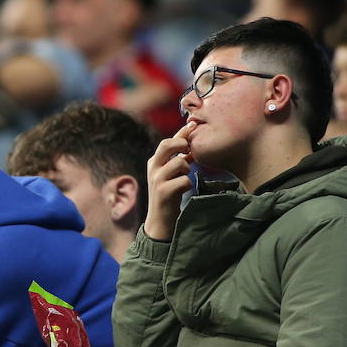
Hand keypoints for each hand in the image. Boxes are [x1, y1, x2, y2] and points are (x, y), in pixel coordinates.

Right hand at [143, 121, 196, 240]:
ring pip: (178, 163)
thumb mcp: (171, 175)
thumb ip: (179, 160)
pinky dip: (188, 184)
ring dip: (187, 169)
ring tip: (186, 176)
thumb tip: (192, 144)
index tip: (193, 124)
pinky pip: (183, 181)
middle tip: (190, 149)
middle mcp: (153, 168)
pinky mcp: (162, 192)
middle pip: (167, 144)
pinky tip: (185, 190)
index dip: (181, 132)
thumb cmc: (169, 196)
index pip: (168, 141)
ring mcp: (156, 180)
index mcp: (155, 162)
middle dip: (182, 143)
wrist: (160, 222)